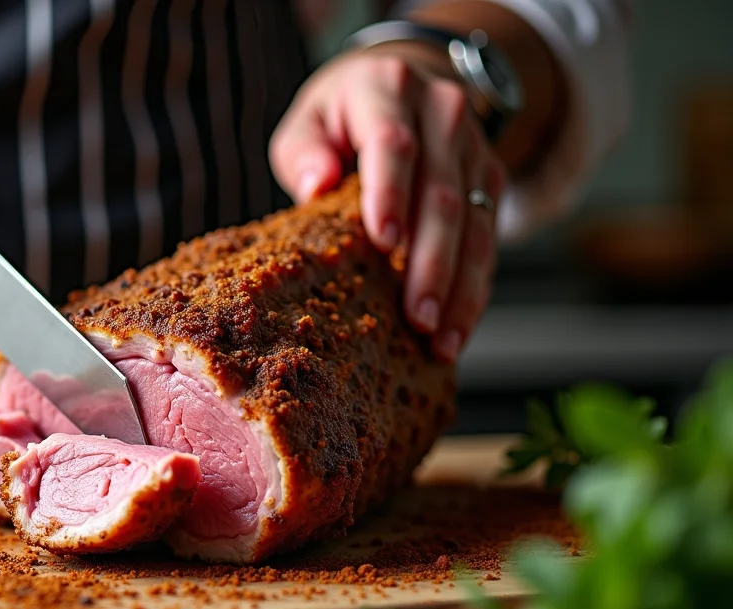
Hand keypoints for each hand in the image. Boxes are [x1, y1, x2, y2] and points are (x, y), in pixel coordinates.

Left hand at [269, 45, 505, 361]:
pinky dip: (474, 290)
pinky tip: (457, 331)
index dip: (390, 193)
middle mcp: (444, 112)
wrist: (406, 81)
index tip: (383, 243)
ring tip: (441, 339)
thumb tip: (316, 185)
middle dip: (432, 262)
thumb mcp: (310, 120)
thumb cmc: (342, 116)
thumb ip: (305, 152)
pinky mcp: (491, 179)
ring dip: (461, 287)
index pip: (394, 144)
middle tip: (417, 316)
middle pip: (443, 194)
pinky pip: (488, 240)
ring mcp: (475, 147)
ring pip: (476, 223)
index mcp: (389, 89)